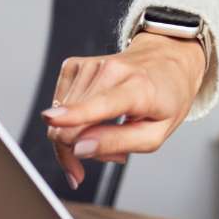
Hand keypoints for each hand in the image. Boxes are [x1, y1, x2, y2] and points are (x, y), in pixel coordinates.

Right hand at [40, 33, 205, 188]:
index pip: (103, 103)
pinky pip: (58, 106)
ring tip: (108, 130)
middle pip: (70, 123)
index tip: (51, 119)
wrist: (166, 62)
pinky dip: (71, 119)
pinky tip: (93, 117)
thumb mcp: (156, 133)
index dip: (75, 114)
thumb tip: (80, 149)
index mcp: (139, 88)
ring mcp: (90, 65)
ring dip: (77, 135)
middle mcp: (111, 71)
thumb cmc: (165, 99)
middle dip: (76, 150)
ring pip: (59, 119)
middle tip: (109, 155)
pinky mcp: (73, 65)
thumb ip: (119, 143)